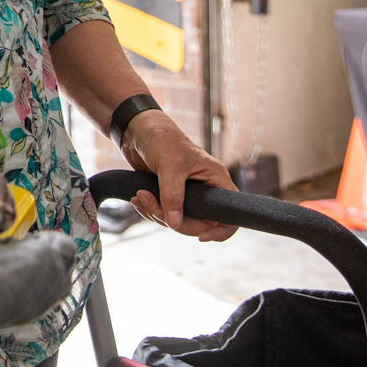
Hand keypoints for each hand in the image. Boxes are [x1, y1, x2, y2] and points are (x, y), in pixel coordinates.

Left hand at [122, 111, 237, 241]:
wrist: (137, 129)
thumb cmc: (161, 138)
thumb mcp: (169, 166)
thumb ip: (172, 196)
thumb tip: (175, 224)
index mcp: (216, 180)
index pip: (230, 215)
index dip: (220, 231)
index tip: (201, 237)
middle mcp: (205, 190)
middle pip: (198, 223)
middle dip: (173, 220)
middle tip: (150, 205)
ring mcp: (187, 194)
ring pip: (178, 221)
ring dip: (155, 214)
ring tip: (139, 197)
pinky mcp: (169, 195)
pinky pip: (164, 214)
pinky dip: (149, 210)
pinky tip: (137, 200)